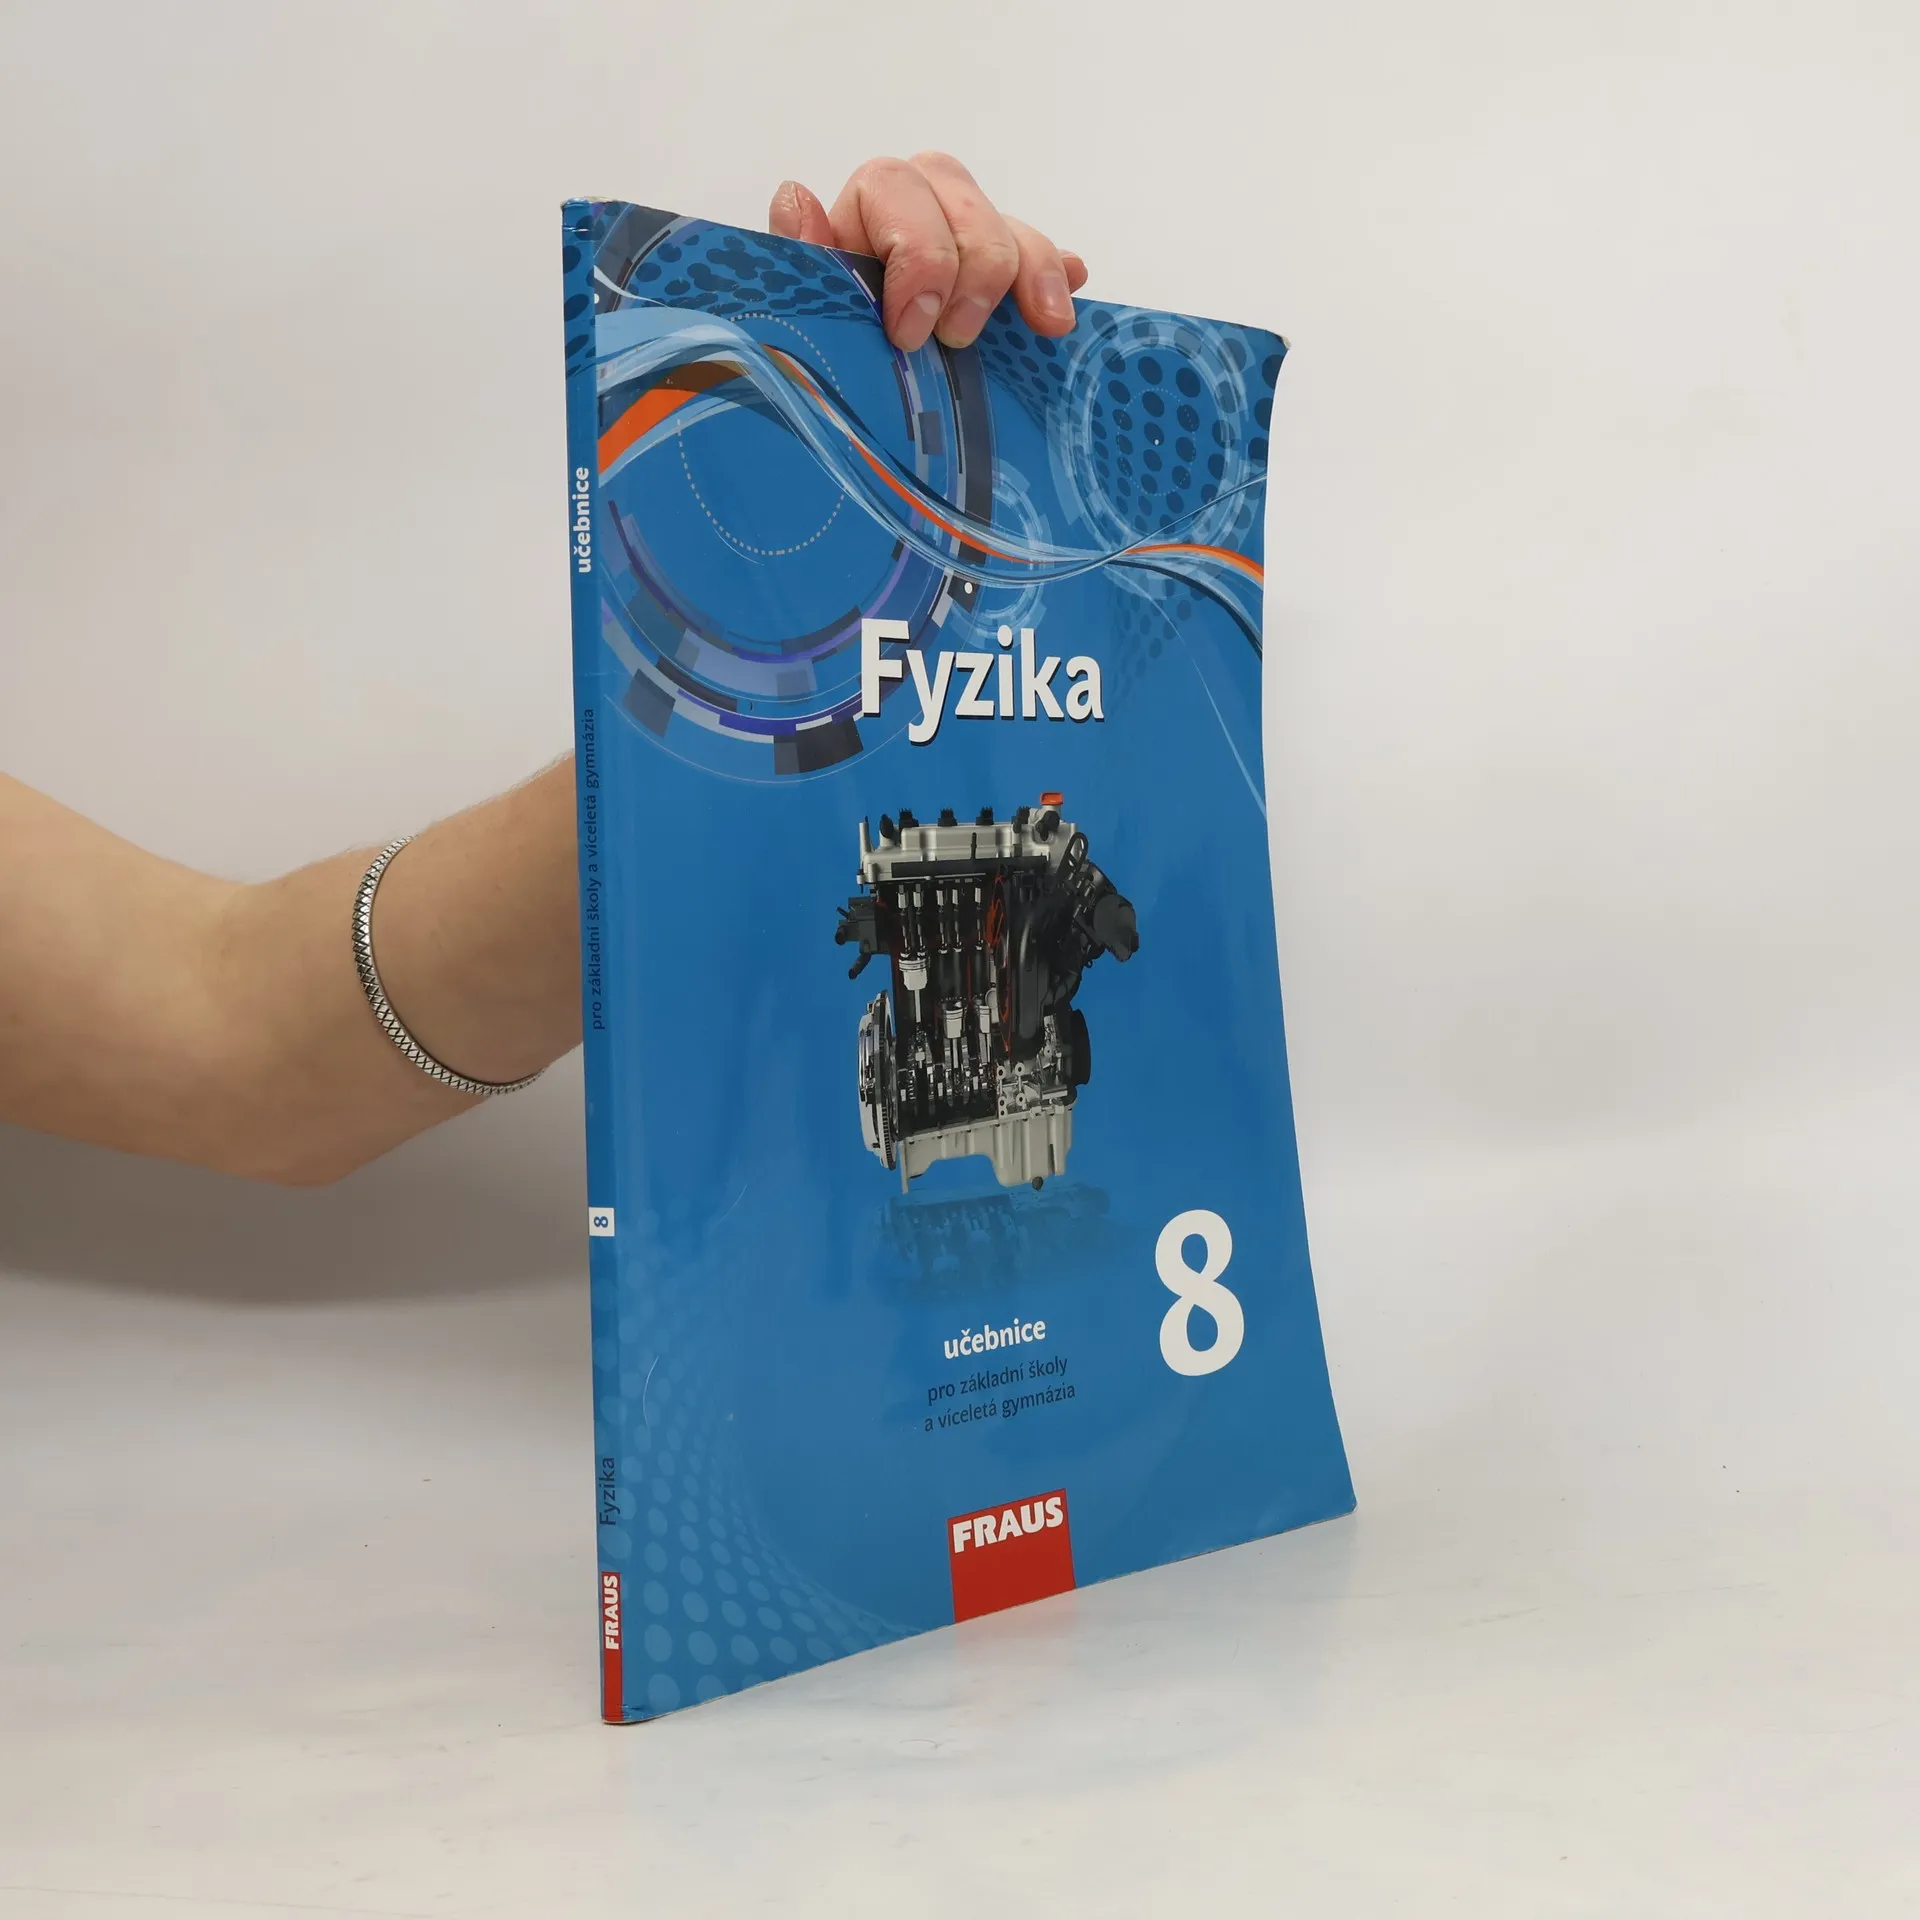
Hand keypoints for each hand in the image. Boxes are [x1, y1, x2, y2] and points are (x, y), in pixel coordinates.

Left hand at [768, 153, 1088, 353]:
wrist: (845, 399)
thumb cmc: (820, 353)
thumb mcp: (798, 310)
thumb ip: (798, 260)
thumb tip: (795, 198)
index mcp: (862, 214)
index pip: (894, 188)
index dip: (916, 256)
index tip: (911, 332)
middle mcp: (918, 212)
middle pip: (964, 201)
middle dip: (974, 270)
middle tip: (960, 340)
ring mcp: (966, 243)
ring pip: (1010, 228)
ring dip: (1031, 272)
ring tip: (1044, 326)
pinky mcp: (1004, 278)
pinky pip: (1042, 259)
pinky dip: (1057, 278)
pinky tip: (1064, 305)